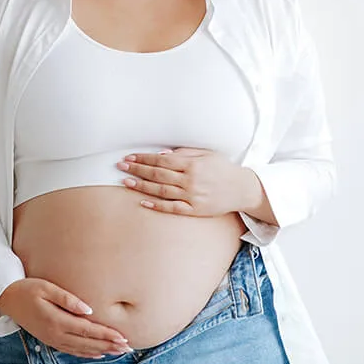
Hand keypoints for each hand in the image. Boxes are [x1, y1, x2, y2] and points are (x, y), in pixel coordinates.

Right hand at [0, 278, 132, 357]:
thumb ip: (68, 299)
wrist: (7, 299)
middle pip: (87, 343)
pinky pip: (72, 351)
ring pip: (81, 349)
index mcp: (57, 321)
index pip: (87, 330)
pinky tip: (98, 354)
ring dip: (101, 351)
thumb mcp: (47, 288)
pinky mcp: (50, 339)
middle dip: (109, 345)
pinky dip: (87, 354)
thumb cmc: (28, 289)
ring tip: (118, 352)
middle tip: (128, 347)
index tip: (122, 337)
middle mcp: (56, 334)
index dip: (106, 334)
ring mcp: (52, 339)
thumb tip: (89, 309)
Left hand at [116, 147, 258, 216]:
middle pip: (158, 175)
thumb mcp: (206, 154)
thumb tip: (161, 155)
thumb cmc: (222, 168)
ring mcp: (192, 197)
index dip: (143, 158)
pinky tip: (143, 201)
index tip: (129, 157)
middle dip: (137, 170)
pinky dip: (157, 205)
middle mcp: (191, 180)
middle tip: (121, 167)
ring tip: (126, 182)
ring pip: (161, 191)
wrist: (242, 189)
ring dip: (142, 186)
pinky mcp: (195, 210)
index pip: (161, 161)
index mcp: (193, 164)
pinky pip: (172, 208)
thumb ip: (184, 153)